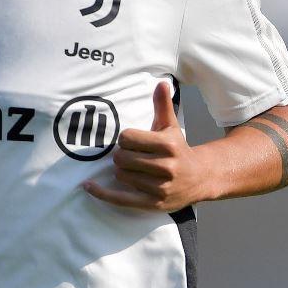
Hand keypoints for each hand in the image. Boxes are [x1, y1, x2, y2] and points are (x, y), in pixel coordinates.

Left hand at [83, 81, 212, 212]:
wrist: (200, 178)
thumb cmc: (178, 149)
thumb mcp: (171, 126)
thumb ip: (163, 105)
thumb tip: (161, 83)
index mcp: (168, 145)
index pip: (127, 138)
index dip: (125, 139)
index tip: (133, 142)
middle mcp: (166, 167)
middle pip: (121, 157)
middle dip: (122, 155)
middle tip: (132, 156)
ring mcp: (160, 188)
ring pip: (120, 175)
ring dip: (122, 171)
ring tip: (135, 169)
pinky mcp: (153, 203)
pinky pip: (120, 198)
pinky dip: (101, 193)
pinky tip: (87, 186)